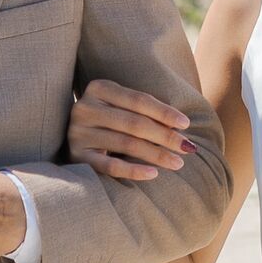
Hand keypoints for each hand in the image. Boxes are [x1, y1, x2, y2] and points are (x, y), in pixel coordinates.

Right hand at [68, 78, 190, 180]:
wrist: (73, 140)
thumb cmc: (108, 121)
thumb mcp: (121, 107)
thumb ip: (144, 111)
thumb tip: (180, 126)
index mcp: (98, 88)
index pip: (138, 100)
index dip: (164, 112)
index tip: (186, 124)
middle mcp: (85, 108)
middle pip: (134, 123)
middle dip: (165, 136)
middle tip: (188, 148)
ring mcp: (78, 133)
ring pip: (126, 144)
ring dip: (156, 155)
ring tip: (178, 163)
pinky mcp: (77, 157)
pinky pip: (110, 166)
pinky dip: (134, 170)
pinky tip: (154, 174)